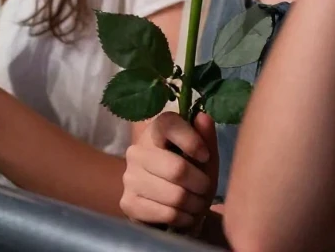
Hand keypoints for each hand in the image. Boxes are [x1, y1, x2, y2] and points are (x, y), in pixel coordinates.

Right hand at [121, 111, 219, 232]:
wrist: (173, 206)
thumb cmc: (192, 173)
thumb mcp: (205, 154)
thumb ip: (206, 136)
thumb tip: (203, 117)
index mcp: (156, 130)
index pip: (169, 125)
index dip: (192, 141)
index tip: (205, 156)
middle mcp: (137, 150)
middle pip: (177, 169)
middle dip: (200, 183)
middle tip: (205, 188)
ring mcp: (130, 177)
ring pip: (174, 195)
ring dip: (194, 203)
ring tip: (197, 203)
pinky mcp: (128, 203)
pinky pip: (165, 214)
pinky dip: (182, 218)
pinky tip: (184, 215)